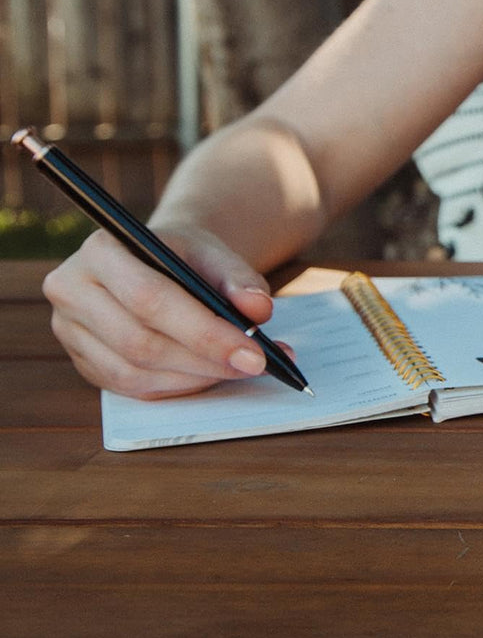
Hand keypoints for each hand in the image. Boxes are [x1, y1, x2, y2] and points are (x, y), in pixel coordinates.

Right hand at [43, 224, 278, 398]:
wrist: (154, 259)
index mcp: (100, 250)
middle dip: (204, 360)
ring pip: (132, 372)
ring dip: (193, 378)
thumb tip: (258, 310)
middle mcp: (72, 289)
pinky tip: (208, 376)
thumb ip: (239, 278)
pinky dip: (175, 386)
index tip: (253, 354)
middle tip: (253, 366)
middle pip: (139, 342)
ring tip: (237, 369)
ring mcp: (68, 329)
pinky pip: (129, 387)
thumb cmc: (184, 256)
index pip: (151, 300)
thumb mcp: (214, 254)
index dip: (204, 333)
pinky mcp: (80, 359)